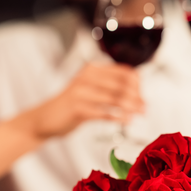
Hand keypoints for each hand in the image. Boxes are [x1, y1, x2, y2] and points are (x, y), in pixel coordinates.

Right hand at [27, 63, 144, 138]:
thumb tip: (138, 93)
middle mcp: (86, 77)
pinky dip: (119, 117)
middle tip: (145, 107)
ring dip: (131, 108)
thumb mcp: (90, 89)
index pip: (124, 72)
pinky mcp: (77, 109)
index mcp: (92, 69)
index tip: (143, 96)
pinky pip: (104, 113)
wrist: (44, 118)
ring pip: (115, 99)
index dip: (138, 85)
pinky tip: (127, 121)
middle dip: (137, 97)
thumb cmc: (71, 105)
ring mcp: (81, 92)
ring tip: (140, 114)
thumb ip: (109, 87)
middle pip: (122, 85)